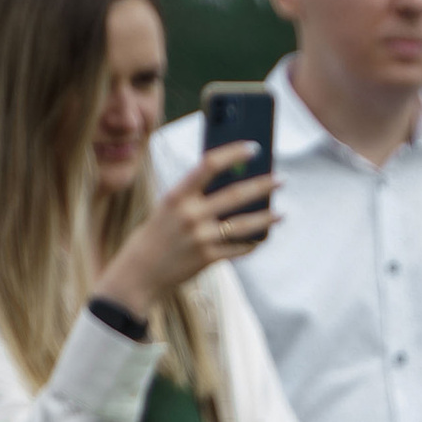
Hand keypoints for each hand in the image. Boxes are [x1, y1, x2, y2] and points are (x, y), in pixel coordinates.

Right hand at [93, 149, 278, 318]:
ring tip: (282, 213)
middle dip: (262, 186)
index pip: (209, 165)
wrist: (139, 273)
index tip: (253, 148)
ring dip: (266, 218)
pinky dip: (252, 243)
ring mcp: (200, 237)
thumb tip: (234, 183)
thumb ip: (195, 197)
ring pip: (244, 225)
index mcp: (177, 195)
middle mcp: (189, 214)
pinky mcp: (207, 258)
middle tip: (281, 180)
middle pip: (235, 195)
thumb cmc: (157, 235)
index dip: (233, 153)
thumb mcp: (169, 208)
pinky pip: (238, 248)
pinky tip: (262, 238)